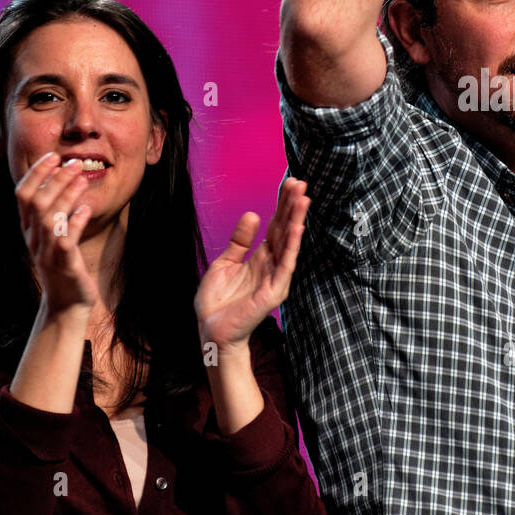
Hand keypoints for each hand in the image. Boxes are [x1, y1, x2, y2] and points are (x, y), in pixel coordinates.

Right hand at [16, 152, 96, 318]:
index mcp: (29, 229)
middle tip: (74, 163)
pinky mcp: (63, 266)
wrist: (66, 304)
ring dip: (66, 197)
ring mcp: (47, 253)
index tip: (52, 156)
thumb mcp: (54, 236)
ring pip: (50, 220)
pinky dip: (74, 224)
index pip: (23, 195)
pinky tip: (85, 210)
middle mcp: (34, 239)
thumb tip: (66, 180)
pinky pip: (65, 242)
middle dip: (54, 180)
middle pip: (37, 203)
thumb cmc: (63, 265)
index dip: (36, 173)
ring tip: (82, 179)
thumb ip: (55, 211)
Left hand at [195, 178, 309, 353]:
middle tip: (301, 183)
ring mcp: (275, 277)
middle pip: (285, 229)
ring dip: (297, 220)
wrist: (210, 331)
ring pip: (289, 243)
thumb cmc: (217, 302)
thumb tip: (254, 214)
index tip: (291, 183)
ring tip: (304, 198)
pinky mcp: (275, 291)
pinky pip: (286, 265)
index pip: (275, 225)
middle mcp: (271, 264)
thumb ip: (240, 240)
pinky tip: (297, 228)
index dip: (282, 205)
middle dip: (292, 206)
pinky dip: (293, 246)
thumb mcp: (224, 262)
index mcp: (260, 256)